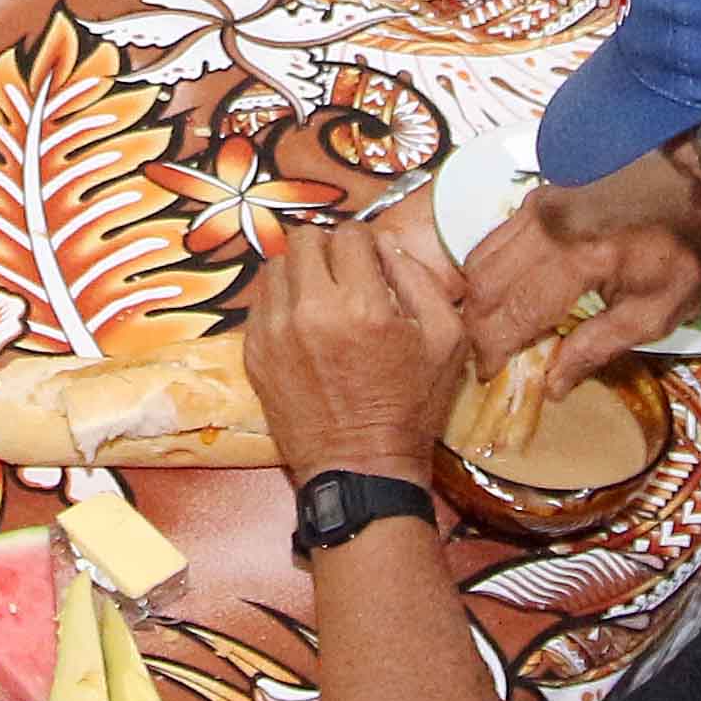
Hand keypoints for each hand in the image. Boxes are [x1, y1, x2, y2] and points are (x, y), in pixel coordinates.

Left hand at [243, 215, 471, 482]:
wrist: (360, 466)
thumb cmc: (410, 407)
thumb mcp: (446, 340)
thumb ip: (420, 279)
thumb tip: (388, 245)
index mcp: (363, 306)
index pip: (350, 234)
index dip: (365, 243)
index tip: (371, 262)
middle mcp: (312, 311)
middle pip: (304, 239)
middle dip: (328, 249)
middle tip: (344, 274)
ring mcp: (275, 332)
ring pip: (276, 265)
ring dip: (300, 272)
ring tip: (321, 296)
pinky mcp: (254, 352)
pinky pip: (259, 301)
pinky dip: (280, 301)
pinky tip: (302, 322)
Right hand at [459, 184, 700, 391]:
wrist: (698, 177)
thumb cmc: (686, 246)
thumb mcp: (657, 311)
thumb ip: (598, 347)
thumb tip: (553, 384)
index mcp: (580, 259)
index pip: (514, 312)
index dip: (493, 349)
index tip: (489, 374)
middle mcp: (547, 227)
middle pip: (482, 284)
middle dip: (476, 328)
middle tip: (488, 356)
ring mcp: (539, 204)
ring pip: (479, 257)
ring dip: (478, 298)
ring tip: (495, 327)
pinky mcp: (540, 193)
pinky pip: (497, 237)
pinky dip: (491, 270)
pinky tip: (511, 291)